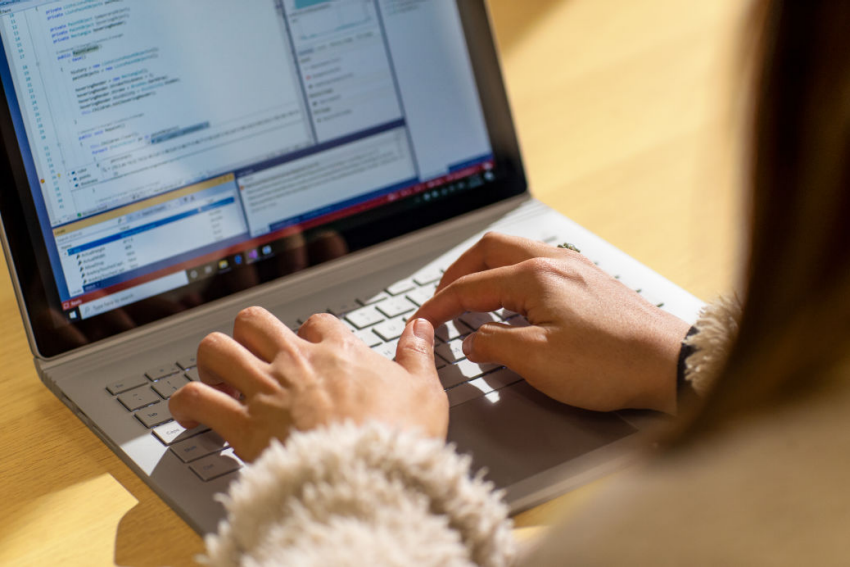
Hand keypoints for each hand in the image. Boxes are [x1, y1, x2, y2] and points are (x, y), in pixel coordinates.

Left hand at [169, 308, 447, 461]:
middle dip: (247, 336)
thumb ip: (417, 353)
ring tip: (216, 378)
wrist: (371, 477)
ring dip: (210, 362)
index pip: (315, 322)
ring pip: (215, 349)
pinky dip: (185, 403)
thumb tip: (420, 327)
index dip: (309, 334)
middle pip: (254, 322)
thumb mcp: (424, 389)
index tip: (310, 352)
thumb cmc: (398, 437)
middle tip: (252, 358)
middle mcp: (296, 362)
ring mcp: (266, 390)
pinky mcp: (242, 424)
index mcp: (338, 351)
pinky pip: (196, 398)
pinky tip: (189, 414)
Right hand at [413, 232, 690, 413]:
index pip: (470, 285)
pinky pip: (538, 266)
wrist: (671, 364)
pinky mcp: (590, 283)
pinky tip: (515, 302)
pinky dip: (512, 277)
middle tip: (443, 297)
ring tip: (473, 296)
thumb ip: (494, 345)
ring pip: (515, 254)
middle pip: (490, 251)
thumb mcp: (538, 361)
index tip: (423, 320)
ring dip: (486, 270)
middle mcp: (556, 263)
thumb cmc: (611, 363)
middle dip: (459, 272)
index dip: (439, 304)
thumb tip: (472, 340)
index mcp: (536, 278)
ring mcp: (576, 269)